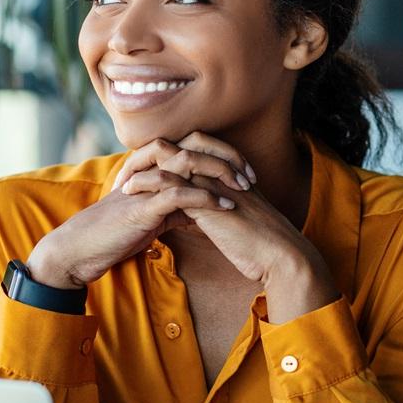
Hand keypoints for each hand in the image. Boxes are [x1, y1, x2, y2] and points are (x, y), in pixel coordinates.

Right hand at [27, 157, 237, 289]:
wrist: (81, 249)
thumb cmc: (113, 235)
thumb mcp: (150, 219)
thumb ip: (173, 210)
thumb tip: (199, 213)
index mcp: (152, 169)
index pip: (193, 148)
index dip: (222, 155)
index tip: (246, 173)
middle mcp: (149, 170)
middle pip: (195, 146)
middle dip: (227, 157)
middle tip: (251, 176)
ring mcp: (146, 185)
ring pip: (189, 163)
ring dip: (221, 173)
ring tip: (244, 188)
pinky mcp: (142, 205)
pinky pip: (179, 194)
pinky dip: (206, 199)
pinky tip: (226, 209)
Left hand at [119, 133, 339, 321]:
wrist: (281, 256)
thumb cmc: (261, 245)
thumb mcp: (235, 222)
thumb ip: (217, 211)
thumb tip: (197, 214)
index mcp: (228, 174)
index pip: (192, 151)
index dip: (166, 159)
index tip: (143, 173)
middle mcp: (221, 172)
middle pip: (179, 146)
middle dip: (150, 155)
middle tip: (127, 170)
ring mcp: (215, 183)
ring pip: (172, 159)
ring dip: (144, 167)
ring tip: (122, 181)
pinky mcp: (208, 201)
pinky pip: (171, 183)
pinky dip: (148, 184)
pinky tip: (130, 193)